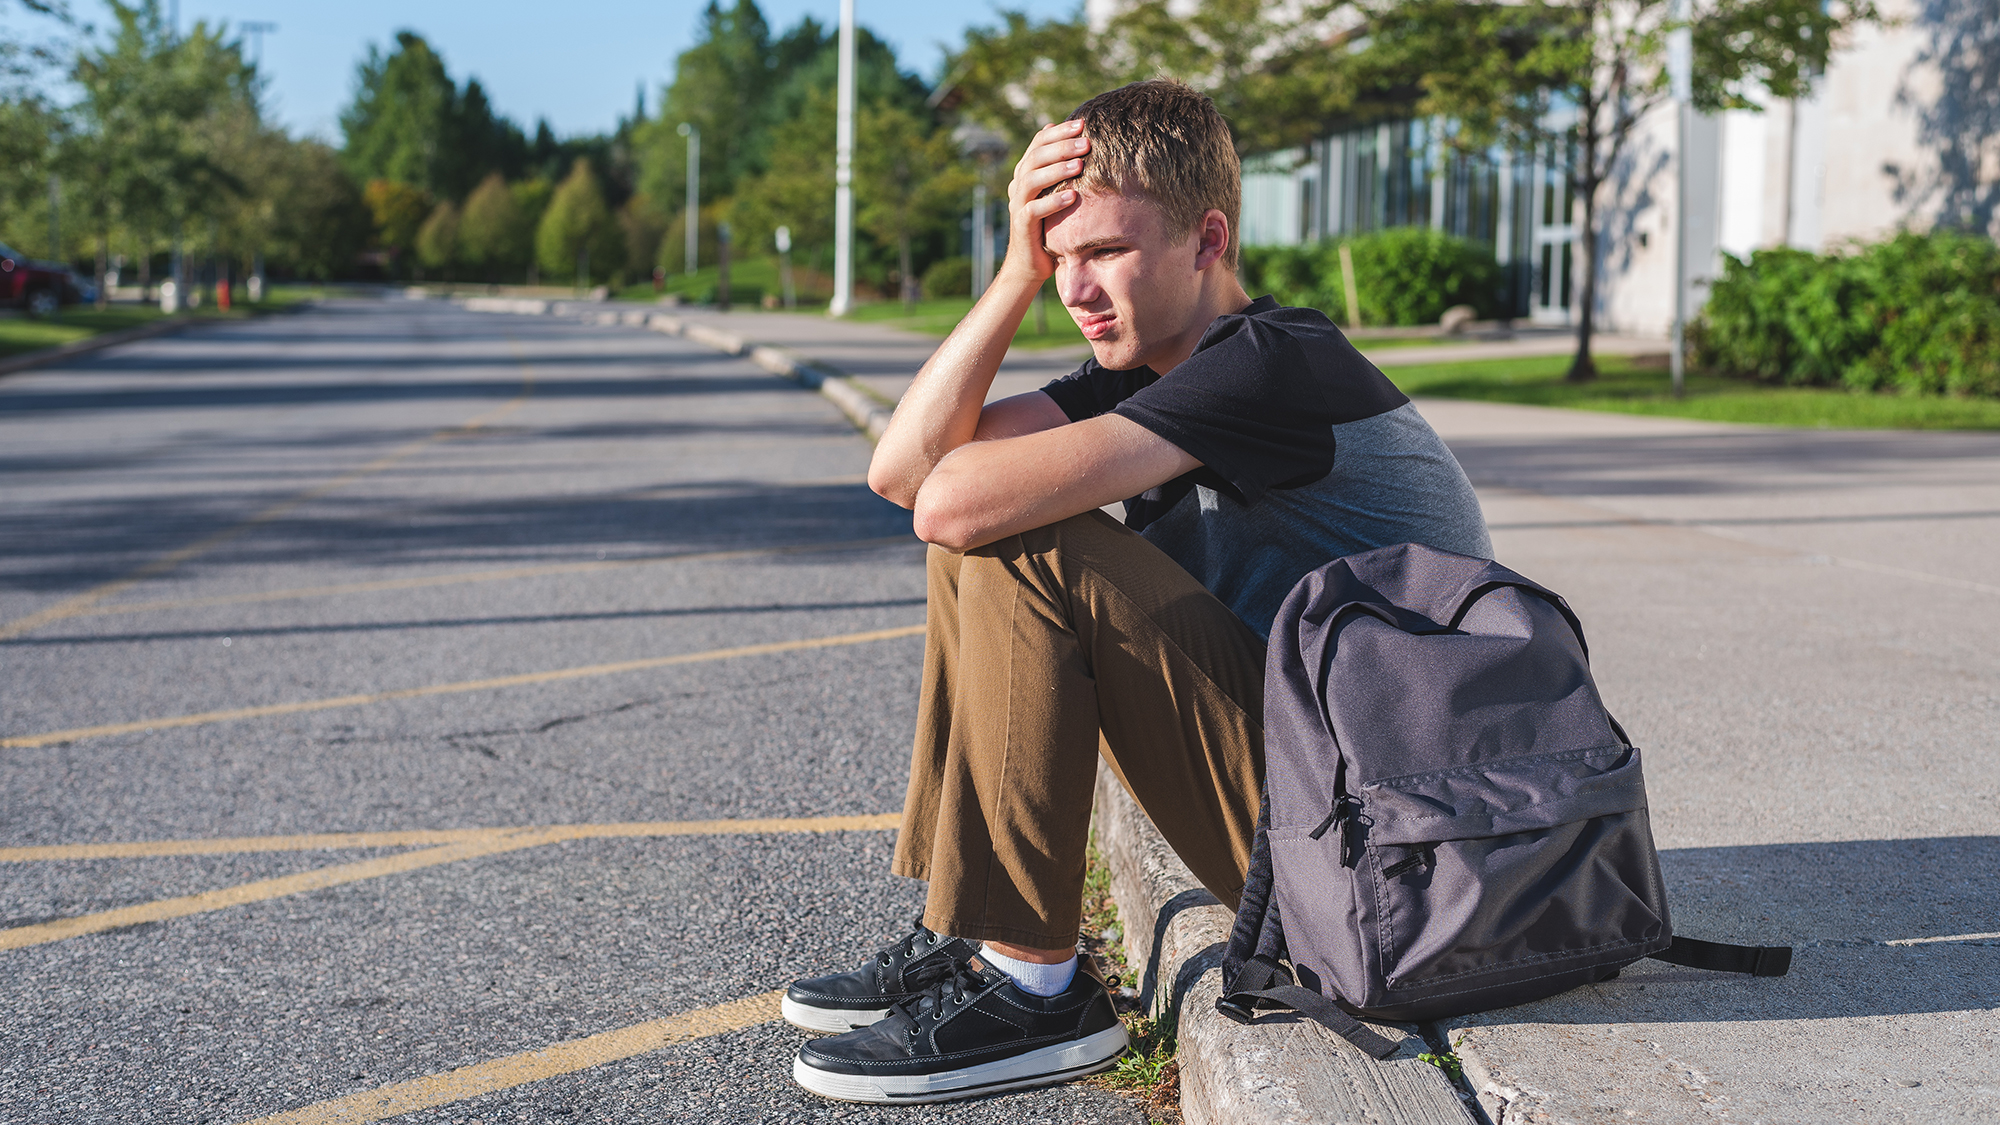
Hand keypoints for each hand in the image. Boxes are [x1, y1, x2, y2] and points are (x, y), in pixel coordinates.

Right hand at [1000, 119, 1089, 284]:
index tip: (1082, 123)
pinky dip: (1053, 202)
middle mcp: (1019, 185)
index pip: (1039, 143)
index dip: (1058, 132)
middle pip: (1035, 157)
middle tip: (1086, 142)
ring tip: (1080, 164)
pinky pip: (1034, 210)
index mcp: (1026, 173)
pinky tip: (1072, 196)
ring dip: (1056, 170)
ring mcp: (1017, 205)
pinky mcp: (1022, 226)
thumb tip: (1076, 139)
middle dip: (1061, 146)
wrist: (1030, 263)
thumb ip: (1061, 170)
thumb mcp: (1056, 193)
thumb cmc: (1050, 225)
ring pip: (1031, 180)